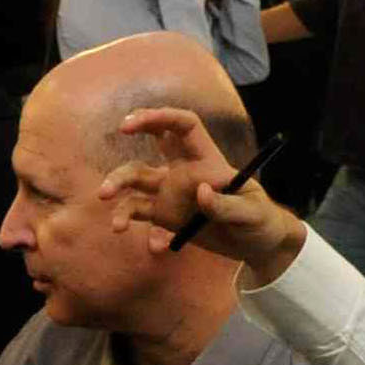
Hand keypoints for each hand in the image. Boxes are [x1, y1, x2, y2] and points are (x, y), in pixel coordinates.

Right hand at [98, 106, 307, 281]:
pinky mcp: (163, 215)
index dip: (162, 117)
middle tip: (122, 130)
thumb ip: (226, 205)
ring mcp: (171, 192)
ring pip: (137, 177)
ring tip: (104, 196)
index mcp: (207, 160)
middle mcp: (184, 171)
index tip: (136, 123)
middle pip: (155, 141)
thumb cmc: (260, 221)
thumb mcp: (251, 214)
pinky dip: (125, 217)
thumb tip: (199, 191)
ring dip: (118, 181)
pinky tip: (121, 229)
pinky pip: (137, 211)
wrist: (256, 247)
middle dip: (138, 127)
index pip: (184, 126)